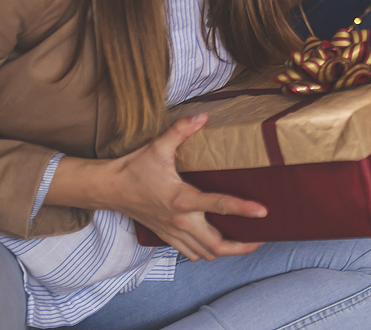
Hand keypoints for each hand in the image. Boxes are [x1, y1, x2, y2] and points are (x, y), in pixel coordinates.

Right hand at [84, 114, 265, 261]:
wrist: (108, 189)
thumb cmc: (134, 168)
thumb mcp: (158, 146)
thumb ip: (181, 130)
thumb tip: (203, 117)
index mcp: (181, 199)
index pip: (218, 205)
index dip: (243, 209)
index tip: (263, 212)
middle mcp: (179, 220)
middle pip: (215, 245)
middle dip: (241, 246)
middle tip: (261, 238)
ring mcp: (172, 231)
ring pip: (204, 254)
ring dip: (225, 252)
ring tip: (245, 243)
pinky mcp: (166, 235)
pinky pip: (190, 253)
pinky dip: (205, 253)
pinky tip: (216, 243)